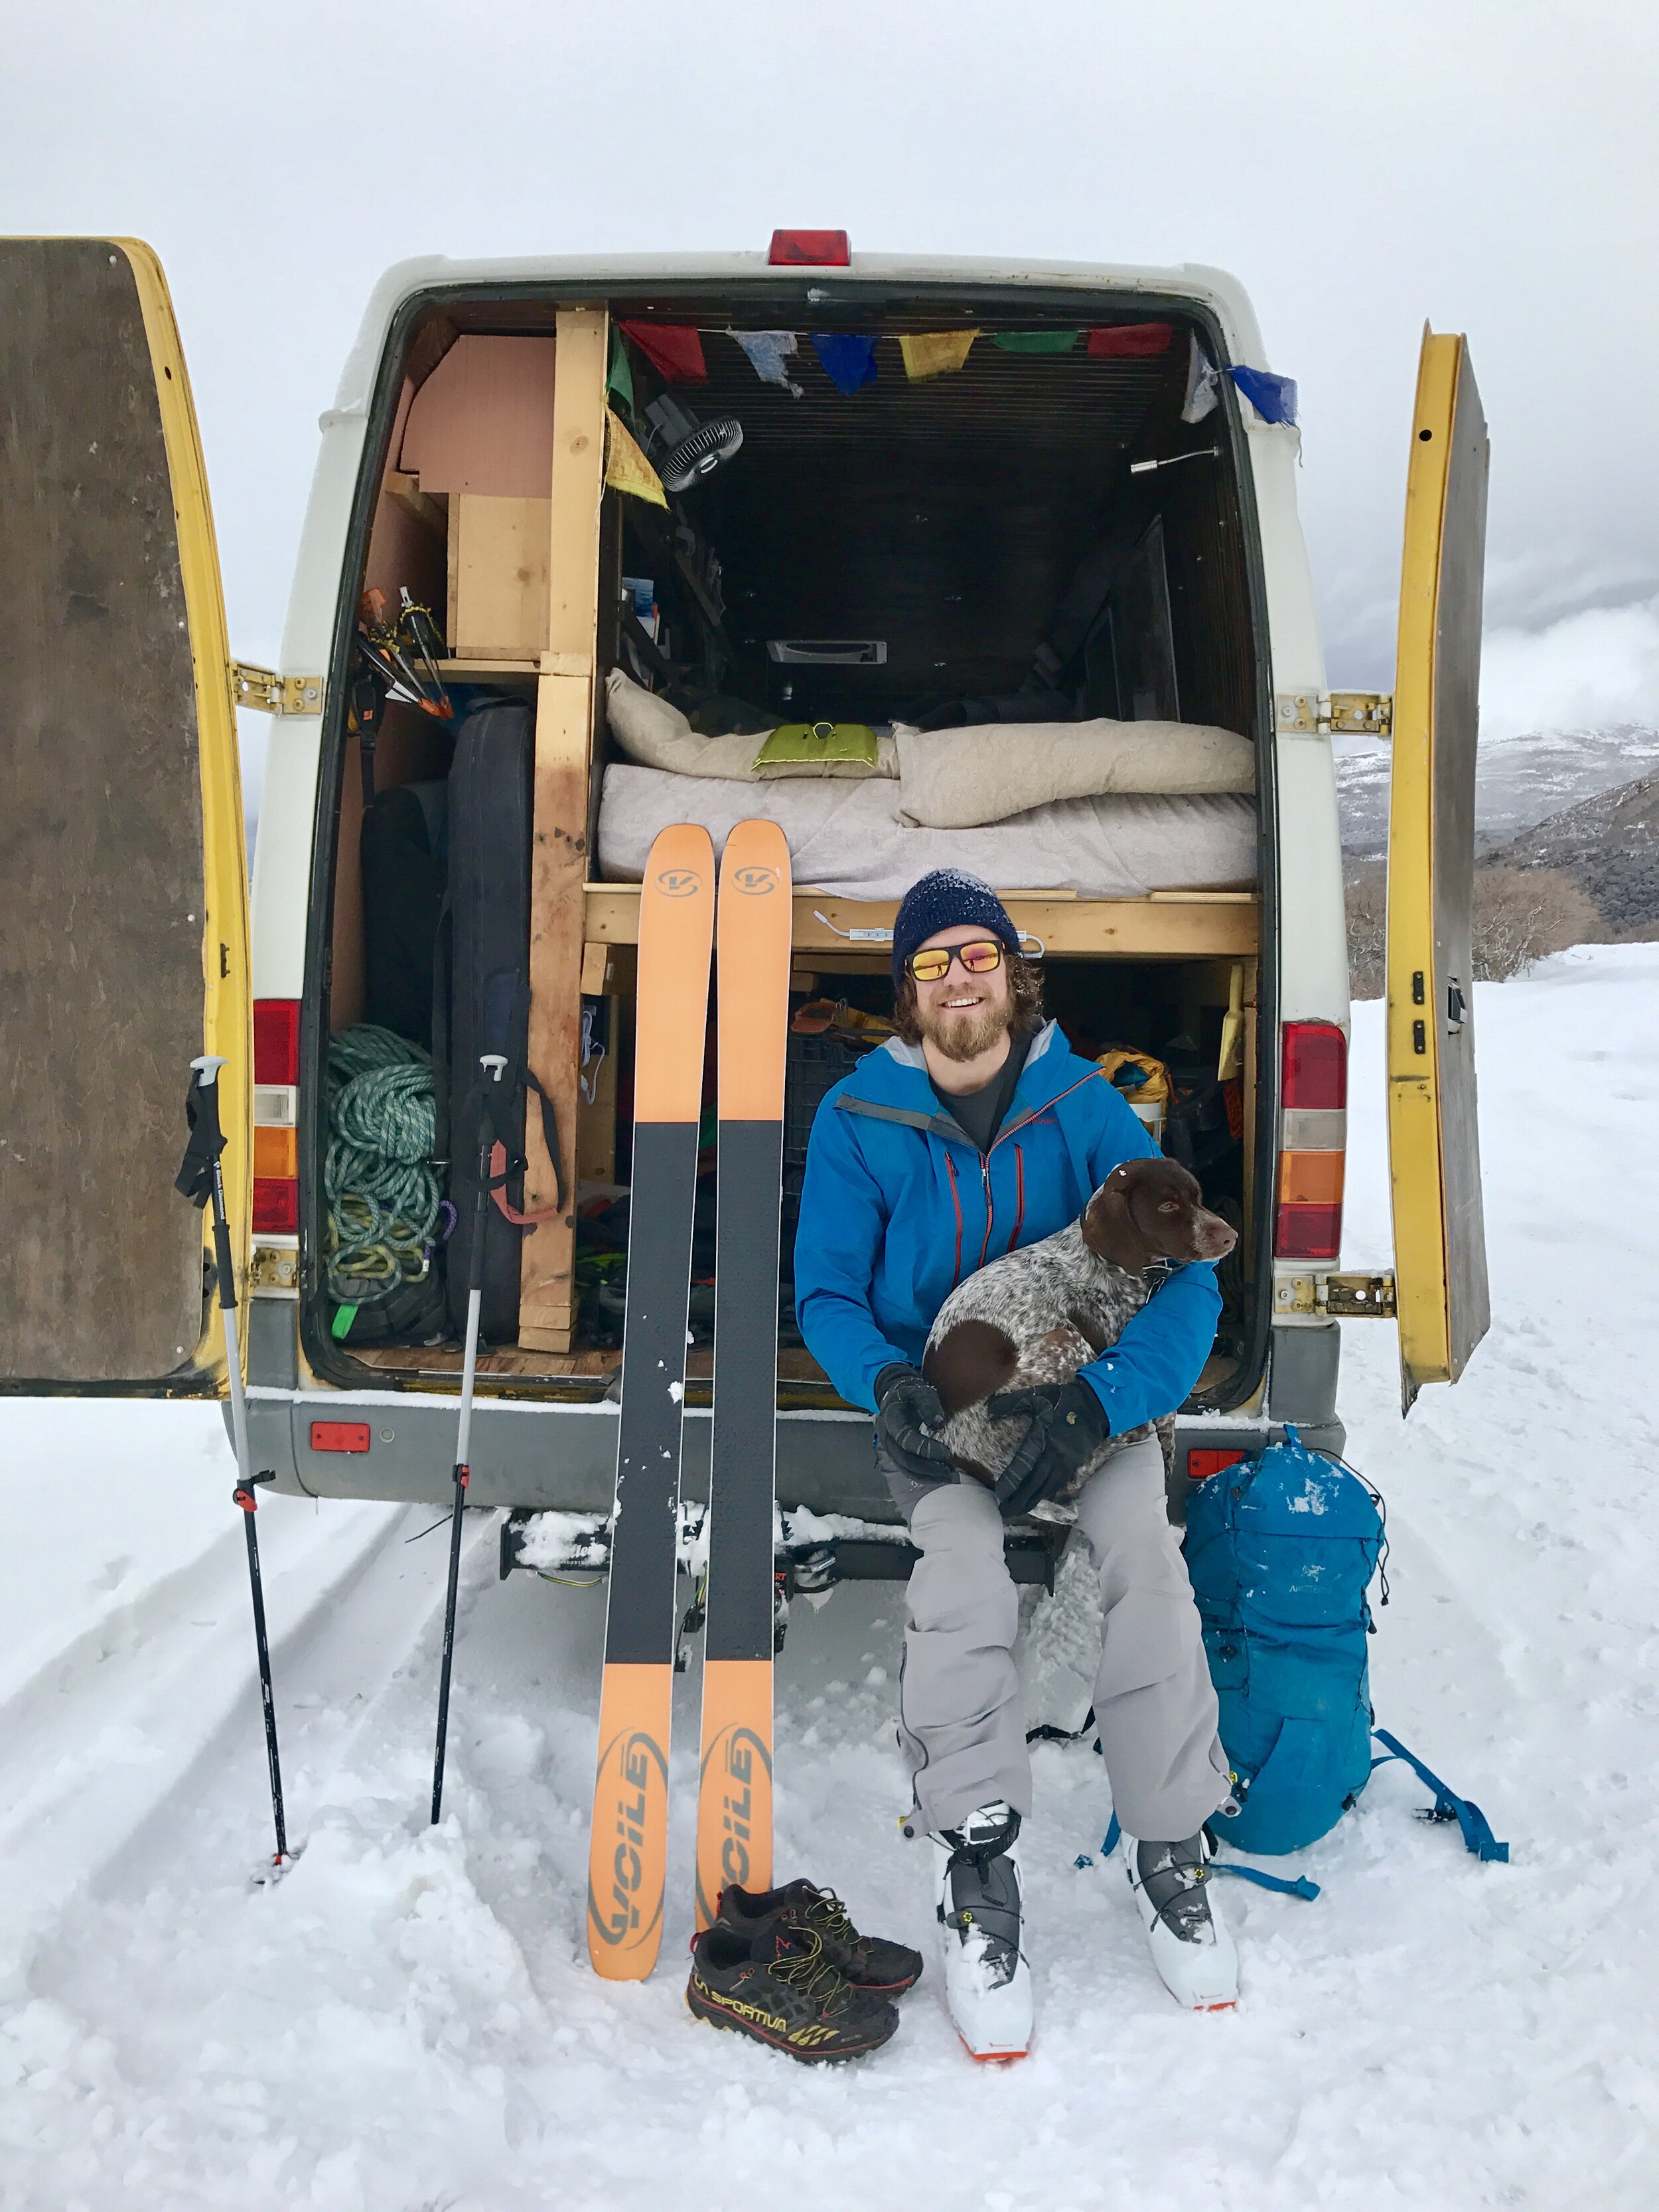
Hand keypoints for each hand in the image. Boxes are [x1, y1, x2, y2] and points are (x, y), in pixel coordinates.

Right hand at [874, 1365, 954, 1484]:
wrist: (896, 1396)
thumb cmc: (910, 1393)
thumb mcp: (920, 1391)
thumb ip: (928, 1404)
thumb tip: (938, 1424)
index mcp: (891, 1419)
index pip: (906, 1440)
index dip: (925, 1449)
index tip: (946, 1452)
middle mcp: (886, 1436)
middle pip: (904, 1459)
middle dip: (927, 1468)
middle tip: (949, 1471)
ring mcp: (889, 1447)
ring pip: (905, 1468)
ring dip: (926, 1475)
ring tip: (948, 1476)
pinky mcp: (896, 1454)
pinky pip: (907, 1469)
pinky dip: (923, 1475)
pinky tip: (939, 1475)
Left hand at [984, 1378, 1110, 1519]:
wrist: (1096, 1404)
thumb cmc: (1063, 1399)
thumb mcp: (1036, 1395)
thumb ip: (1011, 1403)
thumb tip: (989, 1410)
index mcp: (1043, 1437)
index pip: (1024, 1465)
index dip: (1011, 1481)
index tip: (999, 1494)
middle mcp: (1054, 1454)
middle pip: (1034, 1483)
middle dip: (1019, 1499)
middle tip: (1004, 1512)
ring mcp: (1065, 1461)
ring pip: (1047, 1487)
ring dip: (1032, 1501)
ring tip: (1017, 1511)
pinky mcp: (1073, 1464)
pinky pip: (1058, 1484)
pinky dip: (1046, 1494)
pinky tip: (1038, 1500)